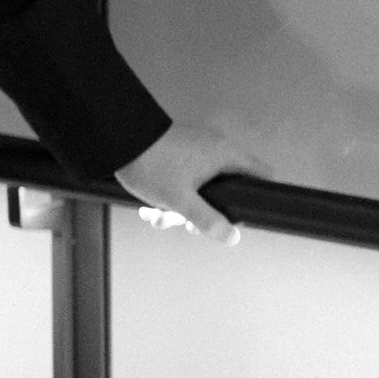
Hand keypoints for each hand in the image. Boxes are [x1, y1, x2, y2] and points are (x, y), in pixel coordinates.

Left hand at [116, 119, 254, 243]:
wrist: (117, 140)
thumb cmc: (152, 165)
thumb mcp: (181, 200)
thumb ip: (208, 220)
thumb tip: (232, 237)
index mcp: (225, 155)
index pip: (261, 174)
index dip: (258, 197)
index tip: (240, 217)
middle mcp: (214, 149)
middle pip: (226, 189)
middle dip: (204, 213)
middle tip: (188, 225)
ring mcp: (195, 150)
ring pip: (199, 189)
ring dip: (179, 210)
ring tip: (158, 216)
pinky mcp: (177, 154)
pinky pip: (182, 181)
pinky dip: (168, 197)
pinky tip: (148, 209)